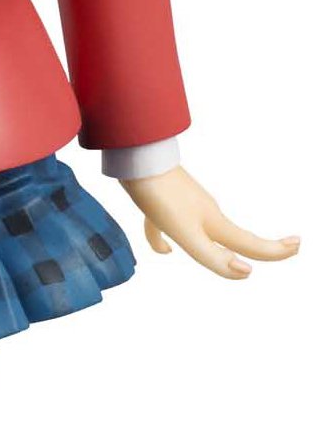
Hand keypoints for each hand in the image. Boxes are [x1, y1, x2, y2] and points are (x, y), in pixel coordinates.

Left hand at [123, 165, 299, 279]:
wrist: (137, 160)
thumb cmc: (161, 197)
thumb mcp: (188, 234)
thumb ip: (214, 256)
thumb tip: (246, 272)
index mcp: (214, 224)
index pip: (250, 244)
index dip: (274, 251)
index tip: (296, 246)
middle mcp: (207, 214)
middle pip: (236, 238)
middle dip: (258, 248)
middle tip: (284, 246)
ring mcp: (188, 206)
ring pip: (209, 233)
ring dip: (222, 246)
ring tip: (231, 257)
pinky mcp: (168, 202)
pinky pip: (175, 226)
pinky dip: (174, 240)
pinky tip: (163, 248)